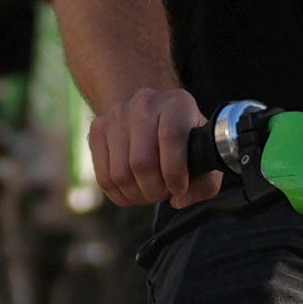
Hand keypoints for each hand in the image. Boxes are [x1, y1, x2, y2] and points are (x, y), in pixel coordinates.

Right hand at [92, 81, 213, 211]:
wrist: (152, 112)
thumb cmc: (184, 138)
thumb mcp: (205, 153)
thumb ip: (205, 183)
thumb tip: (180, 200)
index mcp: (177, 103)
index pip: (171, 137)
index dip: (175, 172)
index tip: (179, 189)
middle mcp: (144, 103)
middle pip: (141, 162)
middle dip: (155, 190)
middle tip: (164, 194)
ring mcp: (116, 115)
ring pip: (120, 174)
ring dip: (137, 195)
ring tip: (150, 192)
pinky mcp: (97, 129)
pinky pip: (104, 177)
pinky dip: (121, 194)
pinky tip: (134, 190)